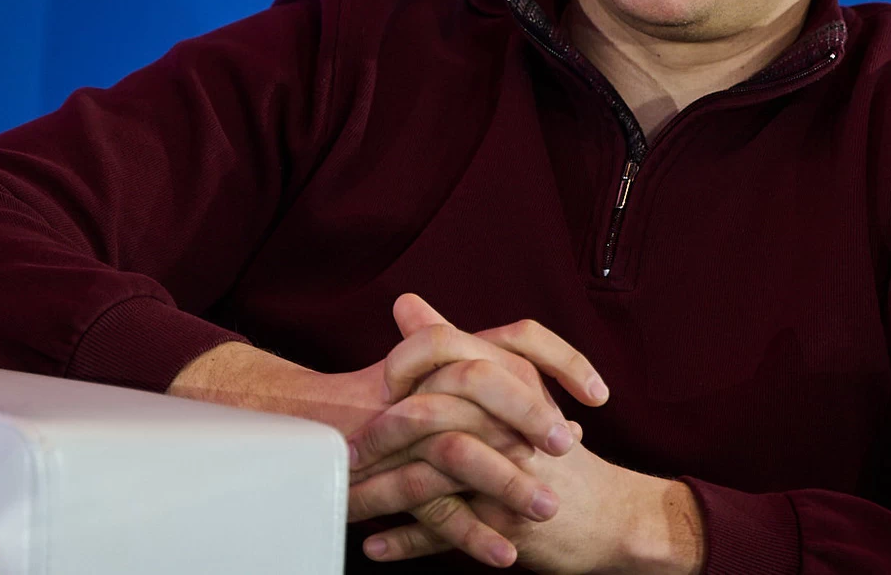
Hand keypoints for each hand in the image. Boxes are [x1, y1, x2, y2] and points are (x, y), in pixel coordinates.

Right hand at [170, 294, 609, 564]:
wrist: (292, 427)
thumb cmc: (371, 404)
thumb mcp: (427, 380)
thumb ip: (482, 375)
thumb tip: (548, 392)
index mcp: (443, 353)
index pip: (514, 337)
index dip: (561, 358)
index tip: (598, 394)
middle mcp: (418, 383)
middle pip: (481, 380)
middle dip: (529, 414)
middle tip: (567, 445)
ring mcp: (395, 430)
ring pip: (456, 447)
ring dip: (507, 482)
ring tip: (547, 509)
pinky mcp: (379, 480)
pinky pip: (429, 507)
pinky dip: (471, 533)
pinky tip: (505, 554)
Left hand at [349, 306, 702, 572]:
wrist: (616, 516)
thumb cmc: (556, 448)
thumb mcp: (515, 386)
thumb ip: (457, 343)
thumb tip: (405, 303)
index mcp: (513, 380)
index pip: (449, 354)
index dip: (406, 364)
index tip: (379, 383)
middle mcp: (511, 423)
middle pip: (431, 416)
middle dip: (380, 436)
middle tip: (347, 451)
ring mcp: (509, 475)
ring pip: (430, 480)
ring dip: (381, 495)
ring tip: (347, 501)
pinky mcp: (506, 524)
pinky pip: (445, 532)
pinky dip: (406, 541)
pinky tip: (376, 545)